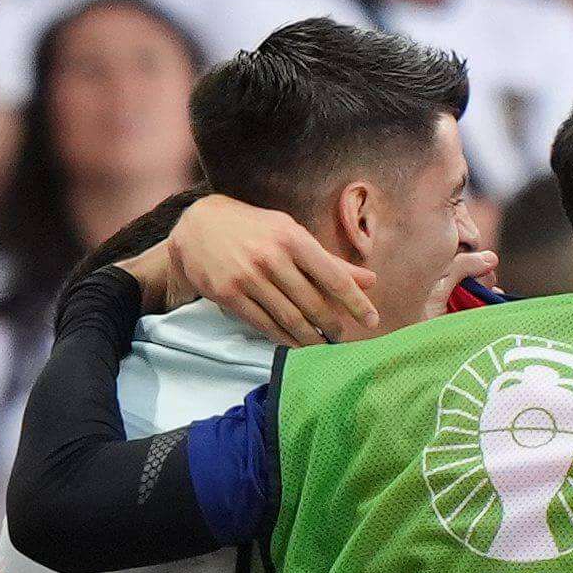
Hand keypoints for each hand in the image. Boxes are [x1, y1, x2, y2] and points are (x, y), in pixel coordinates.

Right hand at [141, 190, 371, 340]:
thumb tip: (370, 281)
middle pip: (313, 303)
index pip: (334, 276)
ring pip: (289, 318)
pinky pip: (263, 324)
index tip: (373, 321)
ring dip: (310, 338)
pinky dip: (283, 339)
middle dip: (333, 326)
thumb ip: (330, 261)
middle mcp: (272, 256)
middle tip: (342, 338)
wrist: (199, 226)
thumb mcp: (292, 234)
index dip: (356, 302)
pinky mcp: (229, 294)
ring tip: (322, 347)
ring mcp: (248, 276)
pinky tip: (295, 345)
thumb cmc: (255, 230)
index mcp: (293, 237)